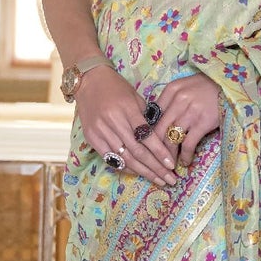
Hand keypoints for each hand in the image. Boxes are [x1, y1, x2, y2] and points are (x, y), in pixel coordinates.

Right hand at [75, 66, 176, 187]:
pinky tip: (138, 173)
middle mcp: (113, 121)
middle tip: (169, 179)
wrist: (89, 80)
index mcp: (127, 109)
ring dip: (143, 172)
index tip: (171, 165)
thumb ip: (146, 118)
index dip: (160, 153)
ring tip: (158, 180)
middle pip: (137, 151)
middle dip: (155, 168)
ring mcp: (100, 131)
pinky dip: (125, 167)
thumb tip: (161, 140)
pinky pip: (110, 158)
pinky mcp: (91, 137)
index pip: (147, 136)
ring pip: (125, 158)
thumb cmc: (117, 87)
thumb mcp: (135, 97)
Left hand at [154, 72, 222, 170]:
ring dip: (169, 155)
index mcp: (171, 90)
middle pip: (159, 129)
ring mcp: (190, 112)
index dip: (149, 132)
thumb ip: (171, 99)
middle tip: (156, 161)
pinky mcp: (202, 123)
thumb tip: (157, 120)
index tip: (149, 144)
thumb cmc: (208, 87)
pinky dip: (185, 156)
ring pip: (171, 138)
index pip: (153, 115)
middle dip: (156, 149)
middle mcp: (178, 100)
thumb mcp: (186, 86)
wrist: (231, 86)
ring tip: (169, 165)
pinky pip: (188, 144)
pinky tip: (185, 162)